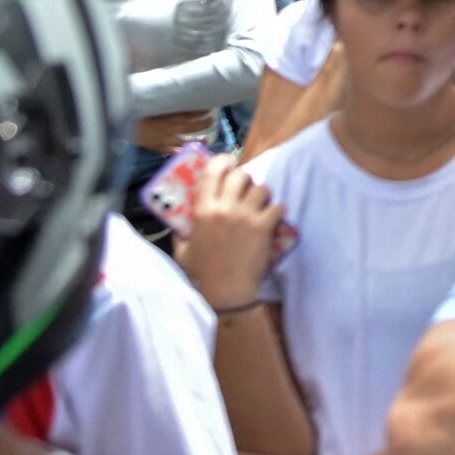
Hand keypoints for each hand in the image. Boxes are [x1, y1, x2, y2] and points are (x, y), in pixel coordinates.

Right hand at [178, 159, 287, 311]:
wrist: (226, 293)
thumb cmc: (202, 274)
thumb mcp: (182, 251)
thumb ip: (180, 233)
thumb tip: (177, 223)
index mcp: (203, 210)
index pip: (213, 172)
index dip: (222, 161)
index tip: (228, 161)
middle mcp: (224, 208)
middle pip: (241, 175)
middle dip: (246, 179)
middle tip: (246, 189)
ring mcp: (245, 217)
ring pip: (262, 188)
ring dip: (263, 194)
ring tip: (261, 204)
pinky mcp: (263, 228)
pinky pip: (278, 206)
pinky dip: (277, 210)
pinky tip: (273, 218)